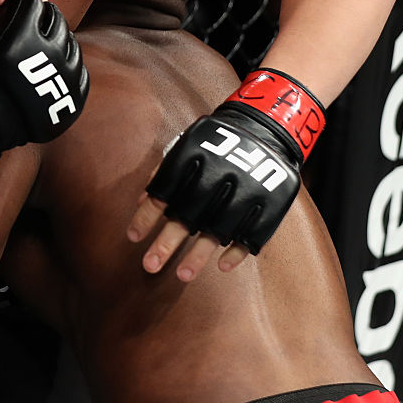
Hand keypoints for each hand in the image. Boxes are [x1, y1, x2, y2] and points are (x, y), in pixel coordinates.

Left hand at [128, 68, 324, 279]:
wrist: (267, 126)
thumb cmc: (216, 141)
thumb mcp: (187, 146)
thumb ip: (164, 172)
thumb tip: (140, 203)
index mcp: (195, 157)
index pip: (163, 192)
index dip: (147, 216)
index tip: (132, 237)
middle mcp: (219, 175)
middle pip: (188, 215)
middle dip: (167, 242)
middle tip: (149, 266)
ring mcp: (247, 190)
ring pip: (219, 228)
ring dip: (199, 254)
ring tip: (182, 275)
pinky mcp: (270, 202)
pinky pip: (253, 232)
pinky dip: (238, 250)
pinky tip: (222, 266)